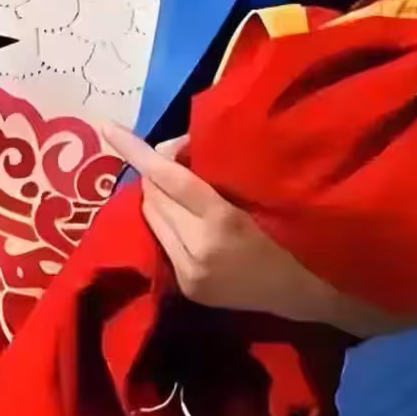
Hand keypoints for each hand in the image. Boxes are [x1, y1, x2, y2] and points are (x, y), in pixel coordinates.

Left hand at [102, 123, 416, 335]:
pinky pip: (160, 238)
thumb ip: (209, 168)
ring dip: (159, 196)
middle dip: (159, 171)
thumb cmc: (287, 223)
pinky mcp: (187, 288)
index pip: (166, 175)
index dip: (135, 149)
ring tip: (184, 189)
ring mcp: (190, 273)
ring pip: (150, 215)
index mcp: (220, 220)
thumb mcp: (254, 187)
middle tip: (184, 159)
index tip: (106, 127)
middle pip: (152, 193)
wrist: (310, 288)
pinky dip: (166, 220)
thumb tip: (170, 146)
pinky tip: (184, 215)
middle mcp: (198, 251)